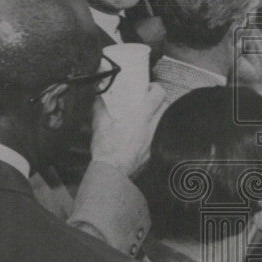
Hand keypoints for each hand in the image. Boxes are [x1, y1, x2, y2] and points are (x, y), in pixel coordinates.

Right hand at [90, 44, 167, 177]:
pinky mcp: (151, 152)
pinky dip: (149, 132)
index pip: (159, 95)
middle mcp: (150, 128)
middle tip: (146, 100)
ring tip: (141, 117)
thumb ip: (100, 108)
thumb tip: (97, 98)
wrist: (112, 173)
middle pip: (164, 107)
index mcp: (140, 118)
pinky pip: (155, 137)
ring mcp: (153, 141)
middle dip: (158, 101)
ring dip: (154, 116)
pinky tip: (138, 135)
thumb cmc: (106, 150)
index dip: (156, 88)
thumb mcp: (99, 126)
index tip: (149, 88)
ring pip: (160, 122)